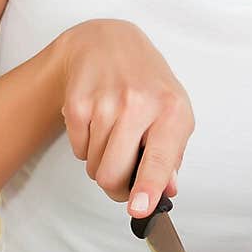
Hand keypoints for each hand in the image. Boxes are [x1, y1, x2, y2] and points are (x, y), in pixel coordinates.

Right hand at [57, 19, 194, 215]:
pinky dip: (86, 146)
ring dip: (101, 162)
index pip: (159, 158)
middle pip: (113, 174)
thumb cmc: (147, 82)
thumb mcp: (173, 113)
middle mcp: (139, 104)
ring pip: (94, 166)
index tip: (139, 209)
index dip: (148, 188)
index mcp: (171, 110)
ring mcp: (105, 102)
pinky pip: (78, 150)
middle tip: (121, 177)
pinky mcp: (77, 103)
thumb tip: (166, 191)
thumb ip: (171, 156)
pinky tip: (96, 122)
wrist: (108, 42)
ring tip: (112, 136)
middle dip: (115, 186)